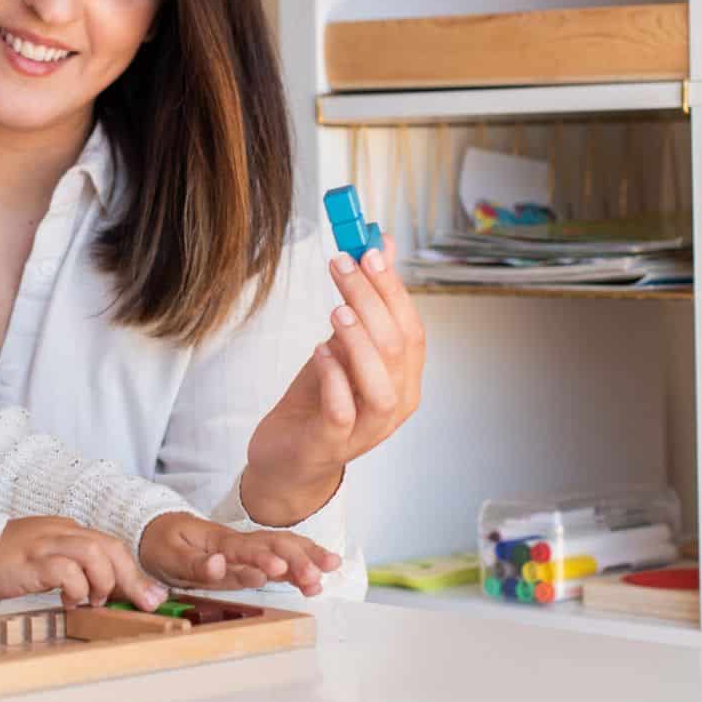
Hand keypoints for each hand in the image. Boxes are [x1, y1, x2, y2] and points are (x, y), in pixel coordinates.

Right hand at [0, 516, 167, 610]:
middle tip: (144, 604)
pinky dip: (76, 588)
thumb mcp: (50, 561)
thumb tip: (110, 594)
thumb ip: (78, 570)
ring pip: (92, 552)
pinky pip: (64, 569)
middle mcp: (62, 532)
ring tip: (95, 600)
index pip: (111, 545)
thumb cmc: (12, 562)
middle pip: (109, 546)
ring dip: (103, 581)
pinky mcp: (30, 561)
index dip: (134, 572)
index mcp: (69, 531)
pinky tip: (71, 602)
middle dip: (132, 578)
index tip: (152, 597)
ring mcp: (45, 544)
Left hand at [138, 512, 340, 595]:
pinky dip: (302, 562)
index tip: (279, 569)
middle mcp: (239, 542)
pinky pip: (281, 557)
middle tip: (315, 578)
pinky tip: (321, 573)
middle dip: (297, 559)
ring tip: (329, 571)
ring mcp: (248, 549)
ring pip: (284, 547)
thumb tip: (219, 565)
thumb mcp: (167, 555)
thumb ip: (195, 564)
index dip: (262, 559)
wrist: (159, 529)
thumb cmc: (163, 543)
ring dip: (307, 558)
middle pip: (274, 544)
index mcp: (218, 541)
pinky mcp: (251, 559)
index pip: (244, 548)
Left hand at [244, 234, 425, 526]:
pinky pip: (342, 411)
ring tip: (335, 311)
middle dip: (370, 300)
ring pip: (381, 385)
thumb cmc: (319, 399)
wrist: (289, 457)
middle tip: (342, 266)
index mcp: (405, 378)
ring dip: (359, 342)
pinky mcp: (334, 443)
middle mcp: (396, 404)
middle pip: (397, 348)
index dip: (392, 288)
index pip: (411, 328)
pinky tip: (319, 351)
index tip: (368, 251)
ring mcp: (368, 429)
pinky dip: (334, 378)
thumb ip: (364, 301)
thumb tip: (379, 244)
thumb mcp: (342, 344)